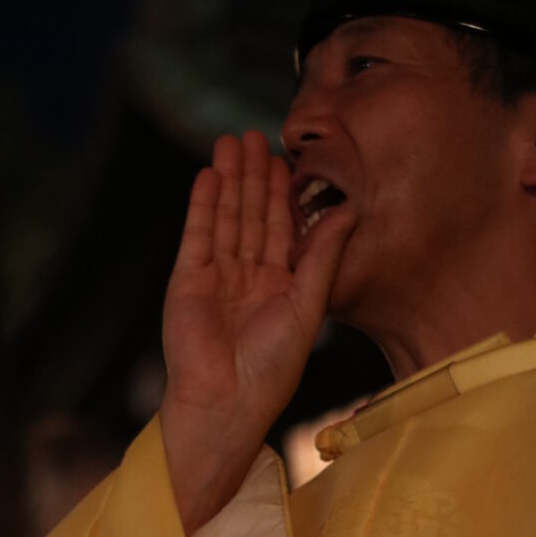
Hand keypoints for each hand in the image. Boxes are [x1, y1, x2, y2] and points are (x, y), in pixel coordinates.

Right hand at [158, 131, 354, 534]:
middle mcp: (246, 278)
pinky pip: (197, 234)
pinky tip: (208, 175)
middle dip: (252, 176)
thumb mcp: (307, 306)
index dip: (282, 193)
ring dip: (227, 181)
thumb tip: (348, 211)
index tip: (286, 157)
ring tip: (230, 141)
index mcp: (278, 287)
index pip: (280, 229)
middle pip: (249, 216)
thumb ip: (323, 256)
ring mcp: (215, 277)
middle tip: (255, 134)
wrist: (227, 402)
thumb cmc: (272, 369)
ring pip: (224, 218)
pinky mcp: (188, 280)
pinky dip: (202, 205)